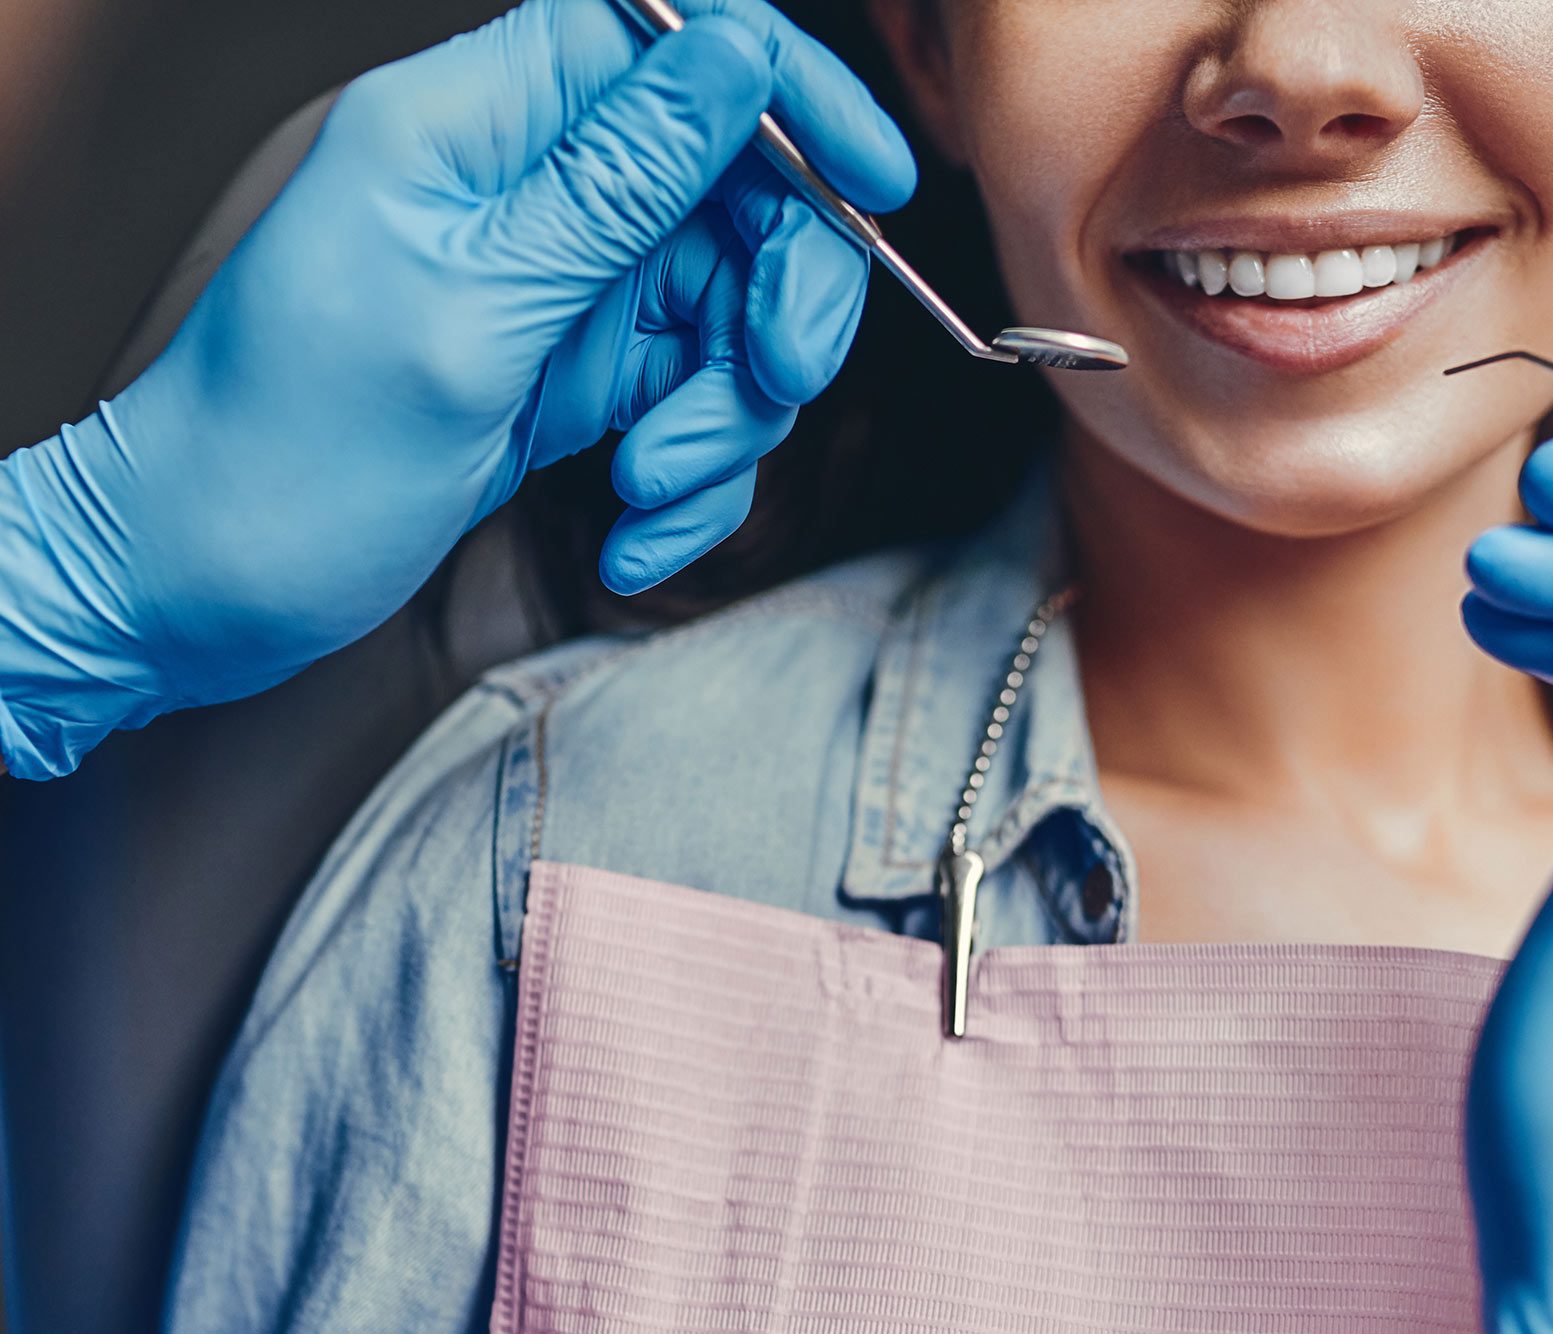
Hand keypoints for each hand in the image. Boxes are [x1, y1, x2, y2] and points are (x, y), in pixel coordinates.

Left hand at [0, 0, 914, 779]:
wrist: (207, 585)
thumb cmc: (288, 447)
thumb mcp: (469, 308)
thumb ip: (616, 180)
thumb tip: (738, 57)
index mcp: (480, 123)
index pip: (673, 39)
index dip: (789, 93)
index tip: (871, 184)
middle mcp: (535, 191)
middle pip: (737, 191)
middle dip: (779, 297)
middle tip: (772, 382)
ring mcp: (565, 286)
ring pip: (731, 315)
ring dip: (725, 419)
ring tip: (649, 488)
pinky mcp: (579, 375)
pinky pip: (694, 404)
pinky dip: (689, 481)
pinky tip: (630, 536)